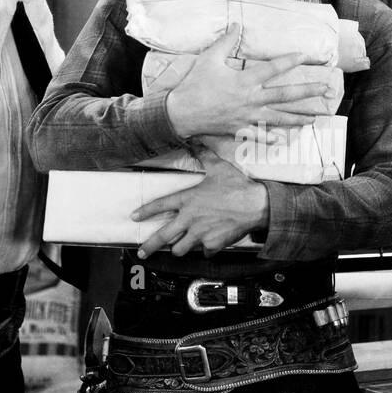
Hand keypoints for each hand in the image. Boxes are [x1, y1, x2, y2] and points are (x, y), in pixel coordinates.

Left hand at [132, 152, 269, 258]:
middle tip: (143, 251)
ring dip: (178, 249)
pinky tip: (209, 245)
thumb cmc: (237, 186)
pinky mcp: (213, 243)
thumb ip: (203, 154)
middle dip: (150, 246)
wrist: (256, 204)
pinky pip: (205, 252)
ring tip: (177, 248)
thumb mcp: (218, 166)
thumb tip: (195, 140)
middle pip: (162, 236)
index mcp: (188, 199)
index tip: (135, 217)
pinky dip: (206, 250)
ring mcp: (200, 233)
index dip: (145, 212)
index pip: (160, 205)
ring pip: (180, 249)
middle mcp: (190, 218)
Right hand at [165, 25, 331, 138]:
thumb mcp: (209, 58)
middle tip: (327, 90)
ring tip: (316, 117)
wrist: (180, 114)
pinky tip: (283, 139)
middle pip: (286, 95)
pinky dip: (271, 138)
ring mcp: (248, 117)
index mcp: (245, 80)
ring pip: (279, 117)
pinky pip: (259, 135)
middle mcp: (252, 99)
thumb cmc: (194, 85)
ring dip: (299, 117)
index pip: (273, 68)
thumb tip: (236, 24)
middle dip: (309, 92)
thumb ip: (226, 41)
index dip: (290, 60)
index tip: (305, 55)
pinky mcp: (240, 129)